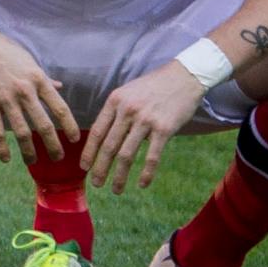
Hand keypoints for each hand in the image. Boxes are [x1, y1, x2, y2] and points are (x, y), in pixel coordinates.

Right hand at [0, 21, 80, 163]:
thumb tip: (59, 87)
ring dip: (29, 151)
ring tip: (33, 162)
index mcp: (37, 79)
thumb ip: (43, 77)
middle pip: (44, 125)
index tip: (74, 139)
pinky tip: (6, 158)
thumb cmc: (3, 50)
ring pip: (21, 132)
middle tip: (58, 158)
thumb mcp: (28, 60)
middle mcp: (24, 91)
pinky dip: (1, 147)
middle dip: (53, 145)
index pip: (60, 108)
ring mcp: (5, 99)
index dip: (70, 126)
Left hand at [84, 60, 209, 193]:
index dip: (89, 152)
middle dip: (100, 168)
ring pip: (126, 154)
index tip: (84, 168)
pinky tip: (142, 185)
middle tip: (96, 184)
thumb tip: (103, 136)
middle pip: (109, 146)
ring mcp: (145, 120)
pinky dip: (146, 173)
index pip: (97, 132)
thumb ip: (115, 112)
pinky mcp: (164, 129)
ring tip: (115, 190)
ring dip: (119, 176)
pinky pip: (152, 156)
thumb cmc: (153, 87)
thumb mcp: (128, 92)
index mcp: (115, 101)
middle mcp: (127, 111)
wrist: (183, 76)